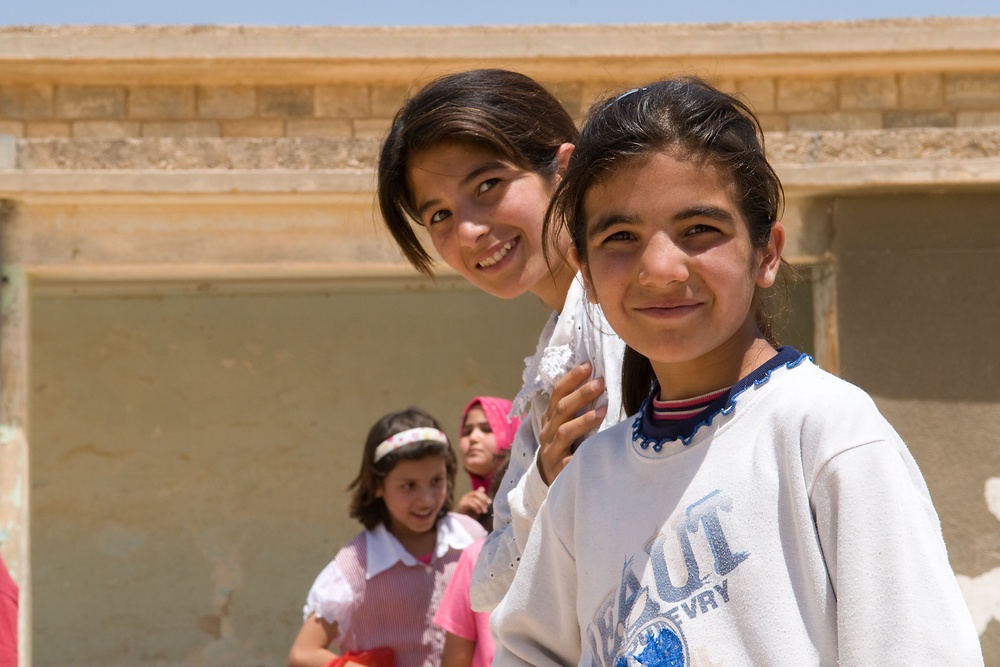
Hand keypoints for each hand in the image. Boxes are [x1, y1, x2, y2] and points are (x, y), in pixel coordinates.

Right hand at [456, 489, 491, 517]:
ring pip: (474, 499)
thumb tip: (482, 488)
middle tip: (487, 506)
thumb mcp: (478, 507)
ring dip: (481, 505)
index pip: (478, 492)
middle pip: (476, 493)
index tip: (490, 502)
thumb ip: (480, 499)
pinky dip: (476, 507)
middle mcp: (466, 496)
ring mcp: (463, 500)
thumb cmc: (470, 516)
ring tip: (484, 511)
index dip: (485, 496)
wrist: (463, 523)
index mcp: (470, 496)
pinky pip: (470, 503)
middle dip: (483, 499)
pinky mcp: (461, 505)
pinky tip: (478, 512)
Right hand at [538, 361, 607, 485]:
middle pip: (562, 409)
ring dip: (584, 420)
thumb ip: (576, 407)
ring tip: (603, 411)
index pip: (557, 393)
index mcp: (550, 418)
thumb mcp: (565, 425)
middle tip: (600, 382)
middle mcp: (548, 432)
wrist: (549, 478)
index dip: (571, 378)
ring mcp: (551, 451)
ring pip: (565, 432)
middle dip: (581, 394)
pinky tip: (595, 449)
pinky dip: (580, 455)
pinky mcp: (557, 471)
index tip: (588, 365)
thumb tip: (598, 381)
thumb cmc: (564, 446)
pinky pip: (569, 462)